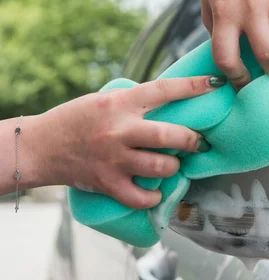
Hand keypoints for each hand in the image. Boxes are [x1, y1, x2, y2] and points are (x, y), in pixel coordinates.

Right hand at [22, 75, 224, 208]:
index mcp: (121, 103)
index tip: (216, 83)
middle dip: (192, 140)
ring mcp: (114, 159)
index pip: (164, 90)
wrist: (42, 146)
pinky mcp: (107, 183)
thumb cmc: (78, 118)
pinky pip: (141, 196)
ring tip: (174, 164)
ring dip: (174, 167)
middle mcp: (120, 130)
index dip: (193, 86)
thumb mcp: (107, 100)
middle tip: (200, 142)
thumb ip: (137, 102)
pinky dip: (154, 196)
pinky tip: (157, 190)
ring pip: (161, 166)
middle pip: (169, 135)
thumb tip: (174, 101)